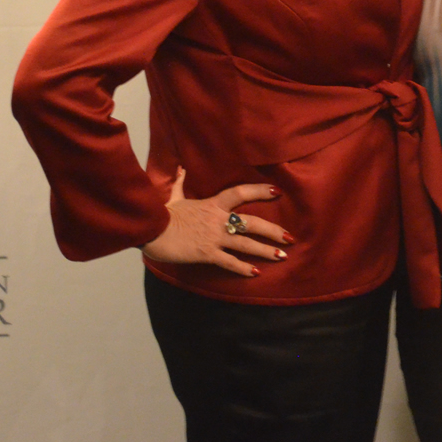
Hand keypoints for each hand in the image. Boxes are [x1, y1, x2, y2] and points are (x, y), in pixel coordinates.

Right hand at [141, 168, 289, 276]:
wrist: (151, 230)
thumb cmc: (162, 214)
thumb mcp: (174, 196)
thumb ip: (181, 183)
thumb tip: (181, 168)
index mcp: (212, 204)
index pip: (240, 193)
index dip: (259, 191)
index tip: (277, 191)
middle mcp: (218, 220)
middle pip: (251, 222)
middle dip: (272, 230)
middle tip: (290, 237)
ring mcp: (214, 237)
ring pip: (245, 244)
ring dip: (265, 250)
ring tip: (282, 256)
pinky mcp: (206, 253)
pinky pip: (229, 262)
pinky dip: (242, 268)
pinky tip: (255, 273)